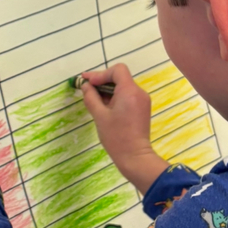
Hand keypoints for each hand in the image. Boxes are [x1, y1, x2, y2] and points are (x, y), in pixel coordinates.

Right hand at [81, 64, 167, 192]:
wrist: (134, 157)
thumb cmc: (116, 137)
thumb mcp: (99, 116)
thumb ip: (91, 97)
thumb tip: (85, 86)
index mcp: (130, 91)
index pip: (117, 70)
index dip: (101, 74)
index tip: (88, 83)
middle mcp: (139, 92)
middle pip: (120, 78)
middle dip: (102, 81)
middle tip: (86, 88)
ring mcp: (142, 100)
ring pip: (123, 87)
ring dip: (108, 90)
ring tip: (94, 100)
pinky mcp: (142, 108)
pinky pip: (127, 96)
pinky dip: (116, 97)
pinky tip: (105, 107)